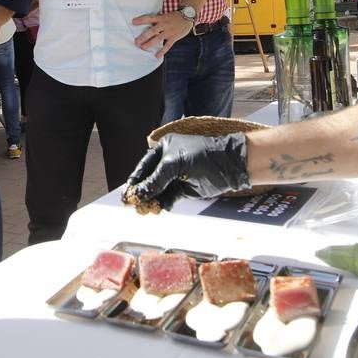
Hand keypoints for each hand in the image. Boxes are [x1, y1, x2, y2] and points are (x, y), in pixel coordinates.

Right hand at [123, 132, 250, 210]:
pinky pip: (169, 197)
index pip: (144, 165)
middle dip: (142, 192)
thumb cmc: (203, 156)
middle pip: (149, 179)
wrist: (230, 165)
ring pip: (158, 190)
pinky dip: (163, 203)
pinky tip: (158, 208)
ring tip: (145, 209)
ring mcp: (177, 176)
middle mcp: (168, 161)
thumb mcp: (175, 165)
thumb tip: (138, 194)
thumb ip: (155, 180)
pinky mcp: (185, 189)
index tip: (127, 192)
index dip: (135, 179)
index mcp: (164, 148)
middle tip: (132, 204)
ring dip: (151, 200)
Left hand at [132, 10, 192, 58]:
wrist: (187, 16)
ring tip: (143, 48)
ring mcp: (169, 31)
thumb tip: (144, 24)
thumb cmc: (173, 17)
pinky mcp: (174, 37)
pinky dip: (162, 50)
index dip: (141, 19)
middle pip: (153, 30)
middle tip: (136, 41)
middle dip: (144, 36)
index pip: (150, 18)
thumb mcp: (164, 16)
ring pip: (159, 38)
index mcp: (161, 18)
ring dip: (150, 43)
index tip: (133, 22)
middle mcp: (164, 24)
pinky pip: (168, 45)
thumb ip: (156, 21)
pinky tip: (157, 56)